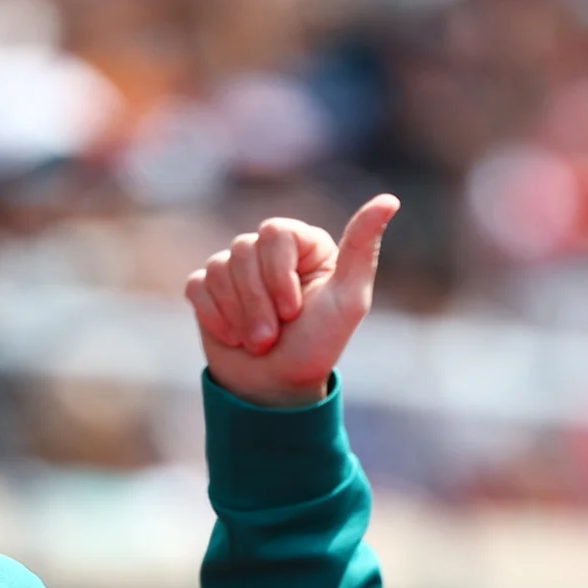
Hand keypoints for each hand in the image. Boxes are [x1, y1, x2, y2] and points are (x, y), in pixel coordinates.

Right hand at [183, 194, 398, 409]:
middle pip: (242, 250)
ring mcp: (235, 269)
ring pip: (218, 269)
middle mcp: (268, 250)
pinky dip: (214, 316)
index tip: (293, 312)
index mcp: (303, 245)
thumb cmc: (317, 345)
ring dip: (238, 316)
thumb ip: (363, 248)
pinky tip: (232, 336)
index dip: (277, 274)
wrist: (278, 387)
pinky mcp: (208, 290)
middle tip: (272, 337)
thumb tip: (389, 200)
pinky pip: (198, 286)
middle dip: (257, 303)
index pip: (274, 232)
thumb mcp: (348, 300)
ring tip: (256, 341)